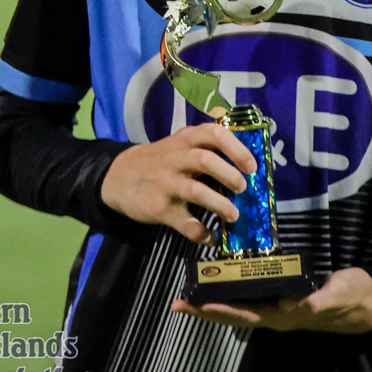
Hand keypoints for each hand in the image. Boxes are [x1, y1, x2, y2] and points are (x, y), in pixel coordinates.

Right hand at [100, 123, 257, 244]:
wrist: (117, 177)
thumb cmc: (159, 162)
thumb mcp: (178, 146)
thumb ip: (207, 150)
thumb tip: (253, 166)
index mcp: (185, 141)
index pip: (213, 134)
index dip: (236, 148)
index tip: (251, 165)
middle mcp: (175, 159)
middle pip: (206, 161)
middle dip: (230, 176)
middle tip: (243, 188)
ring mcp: (166, 184)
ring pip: (197, 192)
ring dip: (221, 205)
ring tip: (233, 215)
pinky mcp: (160, 209)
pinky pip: (186, 224)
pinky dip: (203, 234)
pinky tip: (212, 237)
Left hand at [171, 266, 371, 333]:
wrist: (369, 299)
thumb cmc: (353, 296)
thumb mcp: (338, 295)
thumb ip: (316, 302)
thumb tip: (290, 306)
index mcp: (285, 315)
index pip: (246, 315)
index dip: (220, 311)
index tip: (196, 305)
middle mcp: (276, 313)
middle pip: (234, 313)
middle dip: (205, 309)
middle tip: (178, 302)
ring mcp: (277, 304)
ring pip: (238, 305)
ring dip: (212, 300)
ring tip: (187, 294)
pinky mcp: (281, 293)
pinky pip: (249, 293)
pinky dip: (230, 289)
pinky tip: (218, 280)